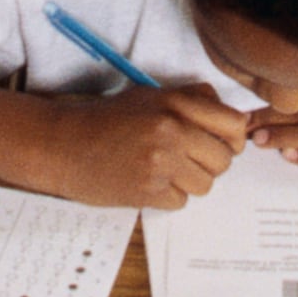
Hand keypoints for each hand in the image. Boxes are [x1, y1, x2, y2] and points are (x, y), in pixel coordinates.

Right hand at [29, 86, 253, 207]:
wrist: (63, 144)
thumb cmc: (105, 119)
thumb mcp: (149, 96)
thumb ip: (191, 100)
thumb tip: (232, 115)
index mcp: (175, 104)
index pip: (234, 125)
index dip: (233, 137)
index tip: (221, 142)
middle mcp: (171, 131)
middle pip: (224, 160)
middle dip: (210, 163)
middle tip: (188, 160)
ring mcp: (160, 162)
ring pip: (205, 184)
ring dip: (189, 182)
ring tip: (165, 171)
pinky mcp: (147, 190)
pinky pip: (180, 201)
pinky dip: (168, 196)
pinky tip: (148, 182)